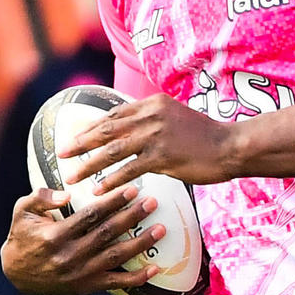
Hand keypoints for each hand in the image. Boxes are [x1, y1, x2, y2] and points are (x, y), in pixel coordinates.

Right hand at [1, 186, 164, 294]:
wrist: (16, 274)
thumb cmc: (22, 236)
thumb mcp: (22, 212)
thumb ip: (41, 198)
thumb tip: (66, 193)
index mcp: (55, 235)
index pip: (91, 215)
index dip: (113, 201)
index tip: (132, 189)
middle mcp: (70, 255)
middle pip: (108, 233)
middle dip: (132, 217)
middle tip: (152, 203)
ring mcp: (80, 273)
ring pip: (116, 257)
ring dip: (140, 243)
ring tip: (160, 229)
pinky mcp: (86, 287)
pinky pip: (116, 283)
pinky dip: (136, 278)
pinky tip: (155, 268)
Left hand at [61, 92, 235, 186]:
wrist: (232, 146)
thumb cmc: (207, 137)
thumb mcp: (177, 119)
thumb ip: (154, 122)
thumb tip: (132, 134)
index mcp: (153, 104)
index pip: (114, 114)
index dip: (92, 127)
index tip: (76, 138)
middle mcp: (151, 116)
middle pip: (107, 129)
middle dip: (81, 142)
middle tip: (62, 154)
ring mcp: (157, 135)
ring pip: (113, 150)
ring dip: (89, 164)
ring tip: (72, 175)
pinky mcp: (163, 156)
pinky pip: (129, 169)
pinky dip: (111, 180)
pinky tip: (99, 190)